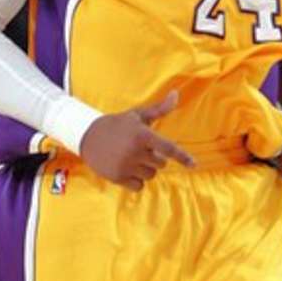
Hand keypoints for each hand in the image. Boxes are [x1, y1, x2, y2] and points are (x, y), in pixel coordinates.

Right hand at [79, 89, 195, 189]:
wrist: (88, 136)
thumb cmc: (118, 124)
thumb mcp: (138, 115)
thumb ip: (160, 108)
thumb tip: (177, 94)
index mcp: (142, 135)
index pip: (168, 148)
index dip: (182, 157)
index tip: (194, 164)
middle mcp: (135, 151)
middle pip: (160, 164)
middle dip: (154, 158)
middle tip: (139, 149)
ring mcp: (126, 165)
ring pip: (150, 176)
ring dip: (145, 170)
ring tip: (131, 158)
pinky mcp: (117, 177)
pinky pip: (139, 186)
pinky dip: (136, 181)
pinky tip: (126, 169)